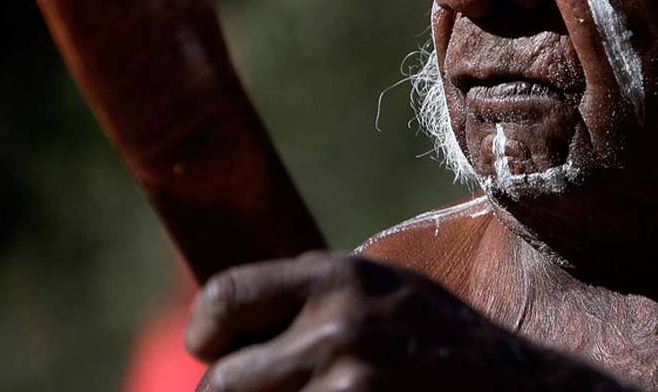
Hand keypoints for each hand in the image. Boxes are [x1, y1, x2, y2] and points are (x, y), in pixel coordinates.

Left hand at [186, 252, 634, 391]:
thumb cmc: (448, 348)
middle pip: (224, 382)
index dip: (208, 334)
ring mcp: (353, 384)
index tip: (215, 352)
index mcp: (338, 276)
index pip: (223, 298)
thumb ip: (316, 298)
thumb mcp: (387, 293)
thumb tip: (226, 323)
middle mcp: (339, 325)